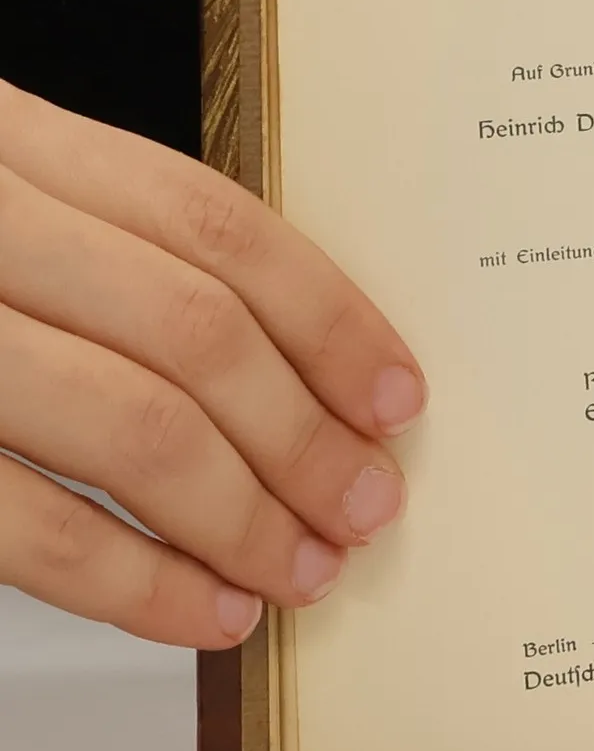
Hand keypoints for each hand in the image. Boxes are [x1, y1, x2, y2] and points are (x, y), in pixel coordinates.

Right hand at [0, 82, 425, 648]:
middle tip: (366, 506)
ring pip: (130, 423)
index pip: (213, 223)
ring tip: (306, 571)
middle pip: (193, 330)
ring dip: (242, 516)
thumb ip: (96, 247)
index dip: (328, 317)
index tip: (397, 395)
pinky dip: (133, 581)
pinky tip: (201, 611)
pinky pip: (25, 523)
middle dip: (304, 435)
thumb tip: (284, 366)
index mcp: (3, 139)